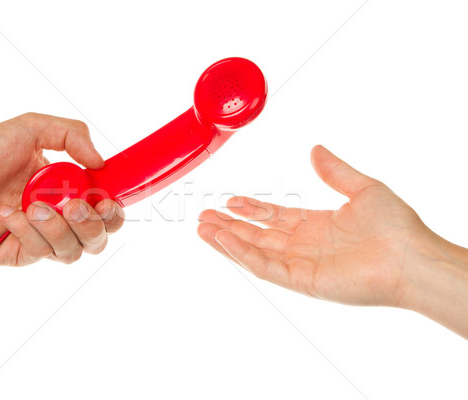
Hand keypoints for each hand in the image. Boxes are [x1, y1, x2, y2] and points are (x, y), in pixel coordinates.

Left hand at [0, 113, 123, 265]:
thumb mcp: (33, 128)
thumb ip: (73, 135)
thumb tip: (101, 163)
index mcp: (69, 191)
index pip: (105, 211)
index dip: (114, 212)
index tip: (106, 200)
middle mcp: (58, 218)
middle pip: (96, 238)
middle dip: (92, 225)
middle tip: (76, 207)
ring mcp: (39, 238)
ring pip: (72, 251)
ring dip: (58, 229)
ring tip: (34, 206)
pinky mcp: (18, 254)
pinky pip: (39, 253)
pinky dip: (27, 232)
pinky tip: (7, 214)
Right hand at [198, 145, 453, 307]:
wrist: (410, 258)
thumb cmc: (395, 227)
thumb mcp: (363, 188)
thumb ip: (335, 171)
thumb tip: (315, 150)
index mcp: (317, 225)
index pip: (275, 217)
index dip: (251, 208)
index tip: (230, 200)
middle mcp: (305, 246)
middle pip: (257, 234)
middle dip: (229, 225)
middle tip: (202, 216)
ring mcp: (301, 264)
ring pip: (254, 251)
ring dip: (226, 240)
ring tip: (201, 228)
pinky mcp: (301, 280)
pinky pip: (264, 266)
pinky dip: (241, 253)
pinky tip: (222, 239)